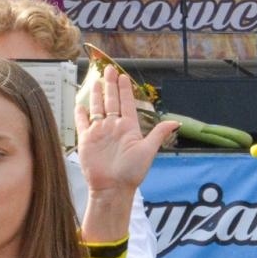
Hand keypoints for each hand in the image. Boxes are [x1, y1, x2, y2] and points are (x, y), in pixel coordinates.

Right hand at [76, 64, 179, 195]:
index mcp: (129, 128)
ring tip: (97, 81)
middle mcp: (114, 127)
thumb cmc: (131, 172)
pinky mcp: (87, 139)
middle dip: (111, 85)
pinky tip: (80, 103)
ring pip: (97, 108)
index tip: (124, 77)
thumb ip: (158, 134)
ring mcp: (100, 132)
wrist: (112, 188)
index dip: (125, 90)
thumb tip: (176, 123)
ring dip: (97, 95)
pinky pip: (82, 122)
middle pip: (111, 101)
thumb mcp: (148, 151)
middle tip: (109, 69)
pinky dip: (81, 113)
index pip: (127, 104)